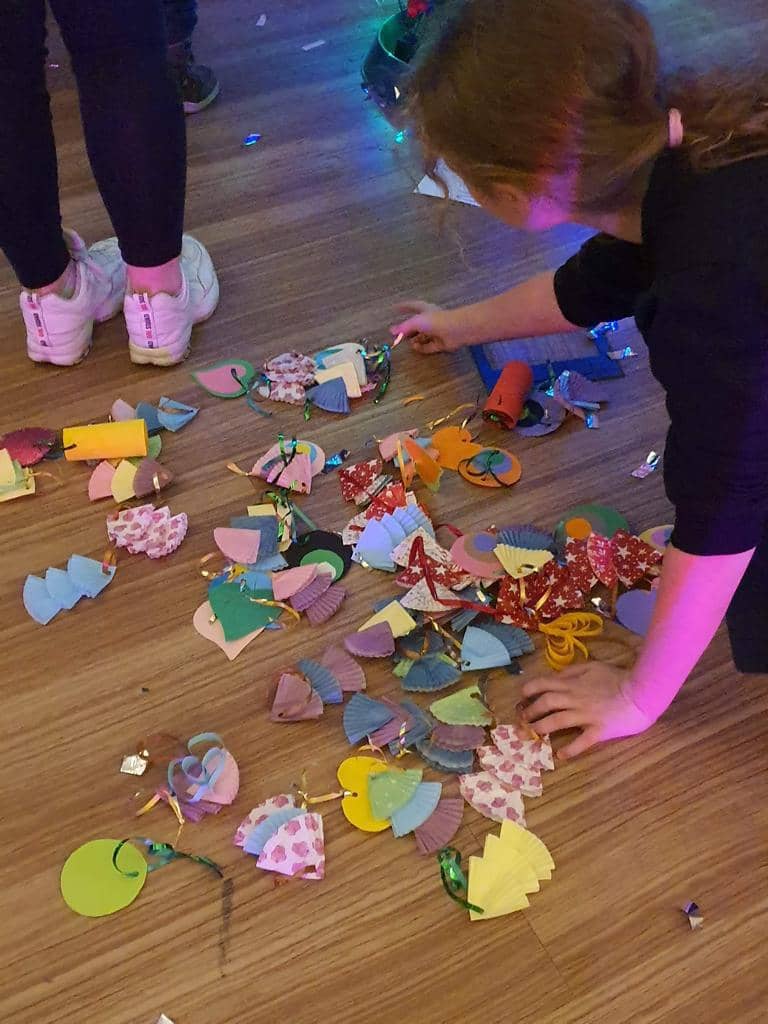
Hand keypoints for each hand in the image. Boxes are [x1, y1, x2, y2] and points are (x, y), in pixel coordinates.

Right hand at [390, 301, 478, 353]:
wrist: (456, 330)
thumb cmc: (436, 321)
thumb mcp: (416, 322)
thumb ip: (404, 327)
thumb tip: (392, 331)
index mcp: (425, 310)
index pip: (412, 306)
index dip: (404, 306)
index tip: (395, 307)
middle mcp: (431, 321)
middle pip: (416, 325)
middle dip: (407, 329)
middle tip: (398, 335)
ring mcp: (436, 332)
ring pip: (422, 336)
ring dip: (415, 340)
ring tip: (407, 343)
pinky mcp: (440, 343)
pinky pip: (429, 346)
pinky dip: (422, 348)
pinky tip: (416, 348)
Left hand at [520, 663, 655, 760]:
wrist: (642, 692)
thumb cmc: (619, 679)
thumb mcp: (593, 667)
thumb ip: (573, 671)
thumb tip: (556, 676)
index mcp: (573, 683)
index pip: (544, 684)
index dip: (530, 690)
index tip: (522, 696)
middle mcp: (575, 699)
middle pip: (546, 703)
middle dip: (530, 712)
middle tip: (521, 720)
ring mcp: (586, 715)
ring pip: (557, 721)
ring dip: (541, 728)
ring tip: (531, 735)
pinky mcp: (599, 730)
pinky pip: (581, 741)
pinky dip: (570, 749)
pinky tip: (560, 755)